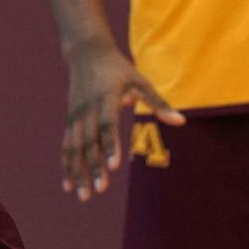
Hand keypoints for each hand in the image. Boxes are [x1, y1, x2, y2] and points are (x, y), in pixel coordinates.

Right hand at [62, 41, 184, 201]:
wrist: (85, 52)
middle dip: (93, 167)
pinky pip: (67, 145)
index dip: (110, 146)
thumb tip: (181, 122)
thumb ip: (158, 103)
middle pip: (89, 142)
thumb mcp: (140, 80)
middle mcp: (88, 109)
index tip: (114, 167)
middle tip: (99, 191)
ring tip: (83, 196)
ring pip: (74, 148)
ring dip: (77, 172)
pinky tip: (69, 184)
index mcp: (106, 98)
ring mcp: (76, 115)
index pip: (107, 126)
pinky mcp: (70, 120)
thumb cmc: (118, 68)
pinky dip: (67, 165)